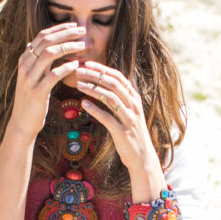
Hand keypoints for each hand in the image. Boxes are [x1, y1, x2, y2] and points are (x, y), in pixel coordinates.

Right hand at [10, 22, 85, 139]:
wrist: (22, 122)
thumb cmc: (32, 99)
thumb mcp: (33, 76)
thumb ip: (39, 61)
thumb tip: (45, 44)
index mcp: (24, 59)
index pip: (42, 36)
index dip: (59, 28)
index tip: (75, 26)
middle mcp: (25, 65)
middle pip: (46, 41)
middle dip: (66, 33)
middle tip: (82, 31)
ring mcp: (30, 78)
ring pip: (49, 54)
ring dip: (69, 47)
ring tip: (83, 46)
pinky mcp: (37, 92)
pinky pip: (53, 74)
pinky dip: (67, 67)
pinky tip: (77, 65)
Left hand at [76, 62, 160, 179]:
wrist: (142, 156)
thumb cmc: (131, 133)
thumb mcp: (128, 112)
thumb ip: (118, 98)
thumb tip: (101, 83)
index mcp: (134, 98)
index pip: (118, 77)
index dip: (102, 69)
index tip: (86, 63)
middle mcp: (133, 105)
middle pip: (113, 84)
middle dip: (94, 75)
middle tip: (78, 70)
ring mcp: (129, 118)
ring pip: (110, 98)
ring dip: (93, 89)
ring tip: (78, 84)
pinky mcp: (122, 132)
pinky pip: (107, 118)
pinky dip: (95, 110)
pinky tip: (83, 104)